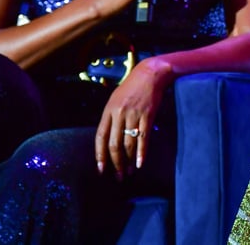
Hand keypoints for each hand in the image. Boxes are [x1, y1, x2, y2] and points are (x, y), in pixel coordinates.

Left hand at [94, 58, 170, 177]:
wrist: (150, 73)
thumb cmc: (132, 87)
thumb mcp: (115, 99)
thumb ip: (111, 118)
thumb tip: (109, 139)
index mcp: (108, 111)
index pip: (100, 137)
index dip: (100, 155)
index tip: (101, 169)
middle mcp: (119, 114)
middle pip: (114, 144)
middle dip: (115, 163)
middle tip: (118, 176)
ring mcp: (133, 115)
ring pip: (129, 144)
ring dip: (128, 161)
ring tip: (129, 171)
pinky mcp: (147, 116)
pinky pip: (143, 138)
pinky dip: (142, 153)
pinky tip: (140, 163)